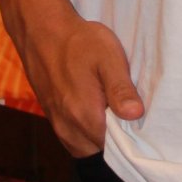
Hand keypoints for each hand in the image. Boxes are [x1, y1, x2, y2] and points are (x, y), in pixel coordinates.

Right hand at [19, 8, 143, 156]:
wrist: (41, 31)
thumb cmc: (78, 42)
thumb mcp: (108, 57)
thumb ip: (121, 88)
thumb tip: (136, 114)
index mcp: (85, 116)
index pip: (117, 148)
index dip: (132, 136)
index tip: (139, 118)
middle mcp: (69, 129)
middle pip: (103, 150)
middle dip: (117, 137)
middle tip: (125, 108)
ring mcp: (58, 126)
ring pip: (88, 147)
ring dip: (101, 134)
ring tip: (110, 106)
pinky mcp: (52, 120)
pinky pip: (76, 139)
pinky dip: (87, 131)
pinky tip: (94, 106)